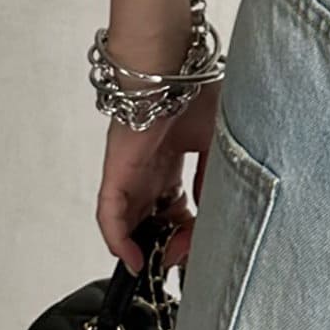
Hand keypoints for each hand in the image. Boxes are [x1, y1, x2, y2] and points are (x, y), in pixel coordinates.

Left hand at [95, 78, 219, 275]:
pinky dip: (119, 241)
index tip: (201, 243)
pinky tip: (134, 259)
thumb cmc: (196, 89)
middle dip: (170, 241)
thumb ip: (214, 175)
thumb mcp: (219, 138)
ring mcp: (131, 172)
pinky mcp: (116, 174)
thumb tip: (211, 211)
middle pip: (156, 216)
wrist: (170, 67)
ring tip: (164, 262)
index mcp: (175, 155)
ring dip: (147, 246)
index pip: (180, 203)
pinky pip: (110, 216)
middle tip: (182, 258)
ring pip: (131, 221)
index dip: (191, 227)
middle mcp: (150, 167)